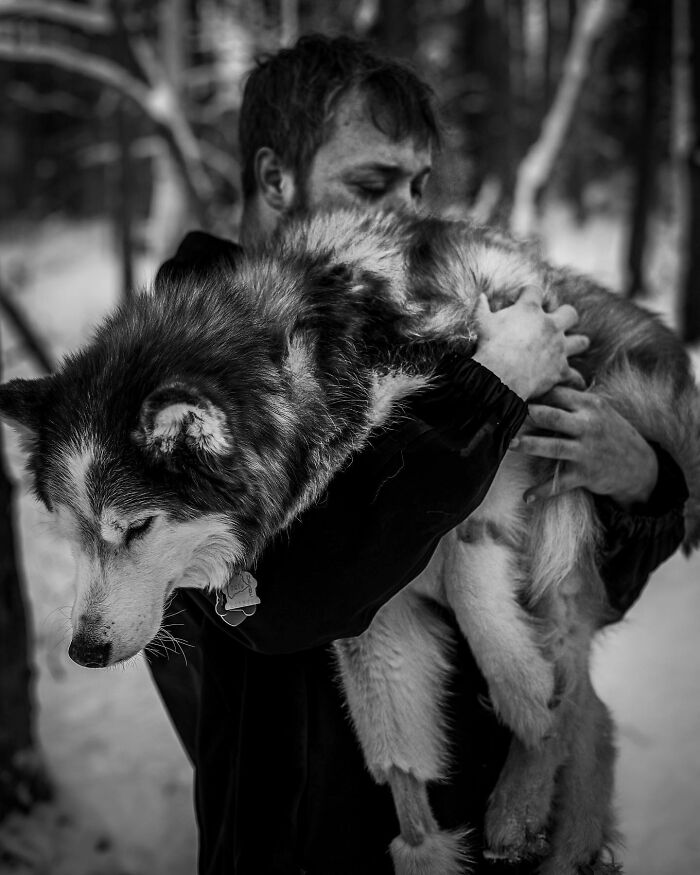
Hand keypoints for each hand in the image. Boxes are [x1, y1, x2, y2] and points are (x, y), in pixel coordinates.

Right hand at [472, 288, 588, 400]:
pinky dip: (575, 379)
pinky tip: (575, 381)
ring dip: (577, 343)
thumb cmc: (489, 346)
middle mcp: (550, 325)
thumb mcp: (481, 323)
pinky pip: (575, 375)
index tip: (522, 299)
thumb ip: (481, 308)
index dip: (529, 294)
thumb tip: (481, 297)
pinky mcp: (561, 369)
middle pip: (569, 313)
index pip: (535, 291)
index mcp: (529, 310)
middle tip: (555, 322)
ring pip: (580, 342)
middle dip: (565, 316)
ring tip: (573, 346)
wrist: (500, 374)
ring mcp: (559, 347)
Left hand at [510, 386, 658, 507]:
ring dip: (529, 445)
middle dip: (528, 415)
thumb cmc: (610, 432)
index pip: (558, 394)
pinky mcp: (585, 474)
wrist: (639, 465)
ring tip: (508, 444)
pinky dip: (543, 491)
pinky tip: (526, 496)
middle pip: (552, 417)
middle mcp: (588, 426)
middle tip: (504, 414)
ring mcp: (586, 451)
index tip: (512, 392)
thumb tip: (539, 387)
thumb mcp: (598, 410)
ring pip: (553, 447)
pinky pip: (560, 483)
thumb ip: (572, 400)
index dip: (535, 394)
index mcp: (590, 406)